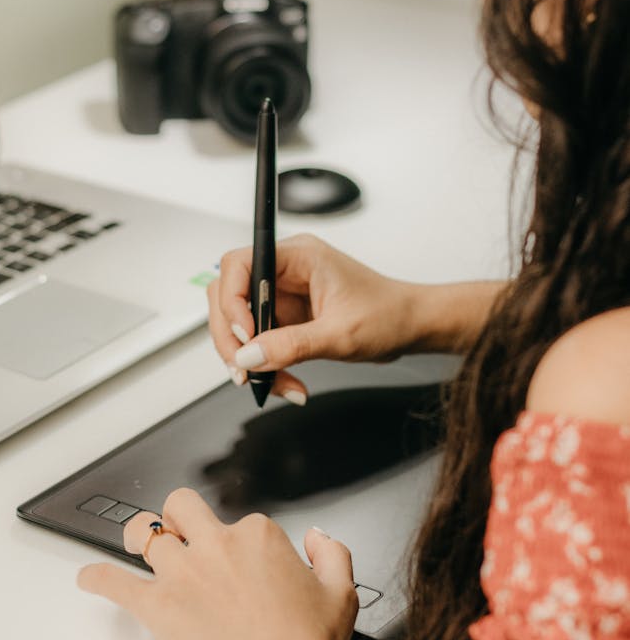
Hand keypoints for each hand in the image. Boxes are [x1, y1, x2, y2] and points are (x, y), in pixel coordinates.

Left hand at [77, 488, 358, 639]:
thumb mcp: (341, 591)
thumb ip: (332, 553)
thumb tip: (316, 538)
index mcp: (257, 536)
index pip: (241, 521)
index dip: (240, 543)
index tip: (243, 564)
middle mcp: (216, 545)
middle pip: (182, 507)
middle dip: (179, 516)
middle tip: (179, 532)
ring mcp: (184, 574)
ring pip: (143, 533)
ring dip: (137, 535)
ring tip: (135, 543)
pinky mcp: (159, 607)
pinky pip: (115, 583)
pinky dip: (97, 578)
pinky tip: (88, 578)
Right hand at [208, 234, 422, 401]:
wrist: (411, 327)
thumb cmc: (389, 315)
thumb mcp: (341, 334)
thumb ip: (291, 345)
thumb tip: (249, 357)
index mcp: (298, 256)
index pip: (240, 264)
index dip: (232, 299)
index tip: (246, 334)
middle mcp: (285, 270)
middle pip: (228, 295)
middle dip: (233, 337)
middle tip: (245, 371)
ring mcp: (282, 295)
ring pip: (239, 323)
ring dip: (248, 358)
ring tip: (273, 384)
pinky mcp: (285, 318)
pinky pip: (258, 342)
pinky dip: (265, 366)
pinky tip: (285, 382)